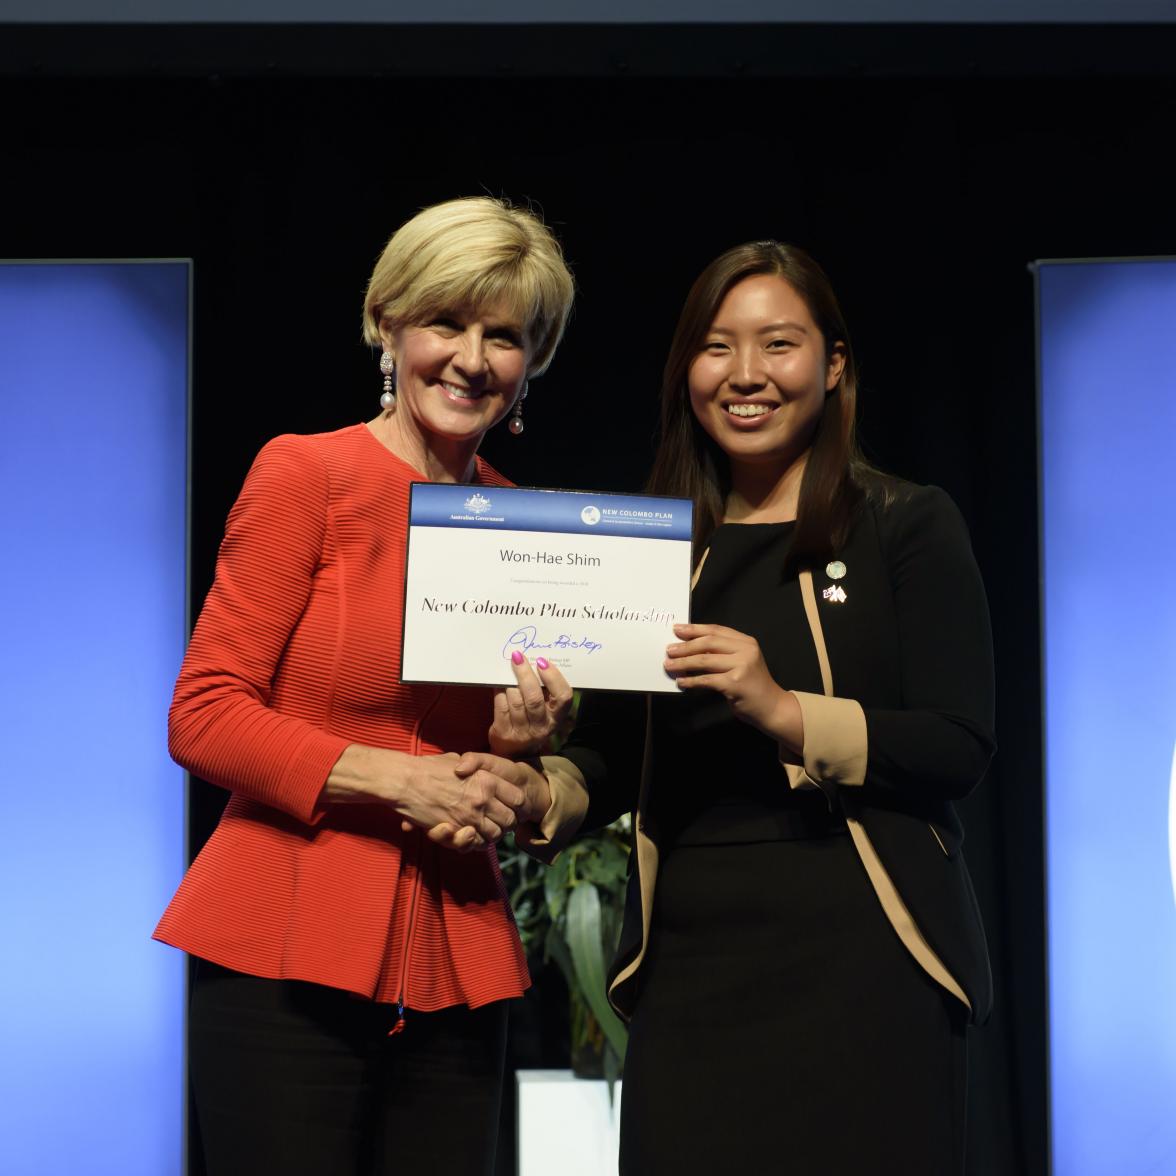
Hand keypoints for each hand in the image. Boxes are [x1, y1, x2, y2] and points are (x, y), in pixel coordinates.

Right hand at [409, 753, 553, 851]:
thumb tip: (472, 769)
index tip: (507, 805)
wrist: (406, 781)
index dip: (515, 804)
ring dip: (491, 834)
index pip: (518, 798)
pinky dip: (475, 843)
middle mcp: (483, 799)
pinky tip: (469, 834)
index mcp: (487, 780)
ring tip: (481, 828)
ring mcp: (470, 817)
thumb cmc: (428, 768)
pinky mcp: (455, 830)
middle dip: (505, 823)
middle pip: (510, 820)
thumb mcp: (456, 759)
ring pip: (495, 835)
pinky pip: (476, 844)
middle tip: (496, 821)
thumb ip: (471, 765)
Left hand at [488, 653, 573, 757]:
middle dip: (525, 675)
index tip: (542, 662)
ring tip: (508, 667)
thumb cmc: (532, 722)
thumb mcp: (545, 711)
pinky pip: (501, 706)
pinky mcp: (503, 732)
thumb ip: (544, 691)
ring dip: (510, 682)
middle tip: (518, 657)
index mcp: (556, 718)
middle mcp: (541, 727)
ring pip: (515, 701)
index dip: (554, 678)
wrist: (514, 753)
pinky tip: (498, 682)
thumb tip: (533, 660)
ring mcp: (521, 731)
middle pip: (534, 698)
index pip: (563, 697)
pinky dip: (499, 691)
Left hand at [664, 622, 801, 745]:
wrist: (772, 707)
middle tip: (669, 649)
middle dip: (685, 646)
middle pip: (708, 643)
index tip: (677, 629)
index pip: (716, 630)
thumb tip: (690, 648)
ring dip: (683, 663)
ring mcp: (742, 666)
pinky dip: (691, 681)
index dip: (695, 629)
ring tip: (669, 665)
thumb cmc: (752, 685)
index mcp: (746, 642)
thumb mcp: (741, 662)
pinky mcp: (736, 684)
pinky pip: (707, 680)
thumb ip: (722, 653)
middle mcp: (746, 650)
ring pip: (705, 660)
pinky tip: (681, 682)